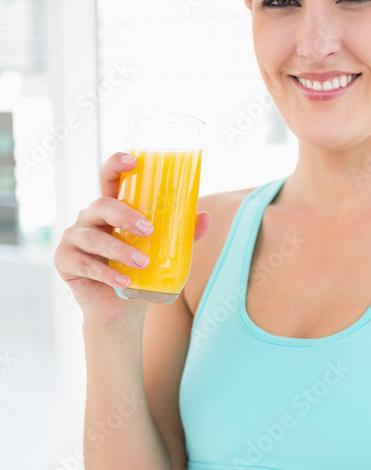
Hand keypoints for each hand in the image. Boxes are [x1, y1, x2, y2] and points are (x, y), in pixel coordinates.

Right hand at [54, 152, 211, 327]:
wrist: (120, 310)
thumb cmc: (139, 273)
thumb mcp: (162, 251)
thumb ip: (182, 234)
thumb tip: (205, 217)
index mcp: (111, 209)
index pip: (109, 179)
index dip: (116, 165)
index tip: (133, 160)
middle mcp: (89, 218)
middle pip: (102, 205)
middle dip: (125, 215)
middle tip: (149, 230)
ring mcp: (73, 238)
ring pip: (93, 237)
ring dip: (119, 249)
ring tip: (142, 263)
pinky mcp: (65, 261)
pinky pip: (85, 264)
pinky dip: (107, 274)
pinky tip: (124, 282)